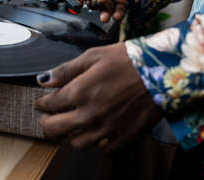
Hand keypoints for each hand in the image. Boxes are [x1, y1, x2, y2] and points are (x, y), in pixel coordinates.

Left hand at [34, 43, 161, 151]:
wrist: (163, 71)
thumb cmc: (127, 60)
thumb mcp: (93, 56)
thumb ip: (65, 70)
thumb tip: (43, 80)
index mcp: (79, 92)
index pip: (48, 105)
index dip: (40, 104)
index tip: (41, 101)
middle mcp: (90, 115)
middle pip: (55, 129)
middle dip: (46, 121)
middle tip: (48, 115)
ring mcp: (107, 129)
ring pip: (75, 143)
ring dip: (70, 133)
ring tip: (73, 121)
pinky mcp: (124, 137)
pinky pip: (101, 148)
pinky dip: (94, 141)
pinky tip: (96, 128)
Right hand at [69, 0, 126, 22]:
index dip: (76, 2)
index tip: (79, 6)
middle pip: (91, 4)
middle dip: (95, 3)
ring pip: (103, 9)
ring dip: (104, 13)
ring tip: (105, 17)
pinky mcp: (121, 1)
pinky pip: (118, 11)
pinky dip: (117, 15)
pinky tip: (116, 17)